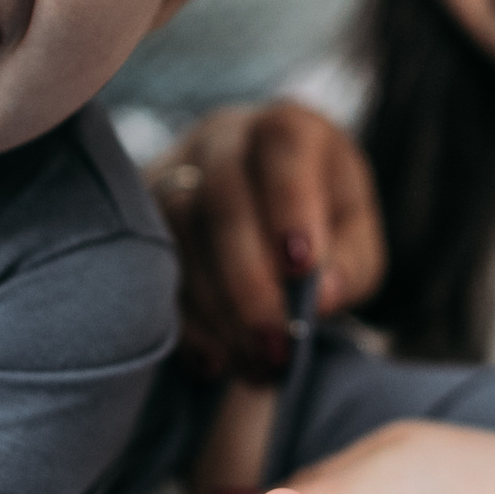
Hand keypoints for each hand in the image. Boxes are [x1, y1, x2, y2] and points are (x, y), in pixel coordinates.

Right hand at [148, 101, 385, 377]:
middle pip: (222, 196)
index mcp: (290, 129)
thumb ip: (350, 264)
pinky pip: (146, 268)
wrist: (268, 221)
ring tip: (254, 364)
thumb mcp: (355, 241)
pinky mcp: (139, 217)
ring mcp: (173, 174)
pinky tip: (214, 360)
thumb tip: (321, 295)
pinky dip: (183, 322)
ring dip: (218, 308)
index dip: (288, 204)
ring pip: (179, 233)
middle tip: (276, 347)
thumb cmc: (323, 228)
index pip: (282, 145)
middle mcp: (224, 139)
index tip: (302, 269)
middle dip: (249, 280)